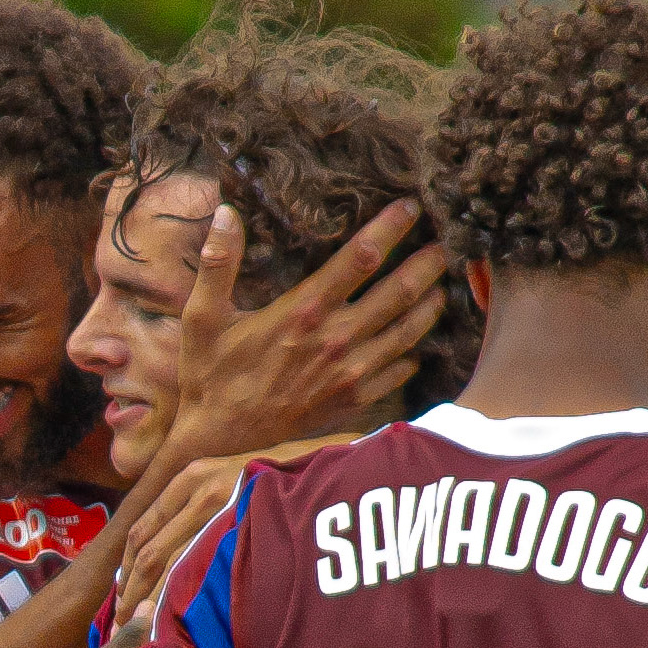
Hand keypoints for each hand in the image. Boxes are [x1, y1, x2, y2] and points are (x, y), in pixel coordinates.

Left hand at [116, 439, 358, 624]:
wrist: (327, 465)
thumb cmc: (279, 485)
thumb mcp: (232, 483)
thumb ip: (201, 512)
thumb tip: (169, 560)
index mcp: (189, 479)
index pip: (142, 531)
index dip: (127, 569)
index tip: (121, 598)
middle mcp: (198, 486)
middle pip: (148, 549)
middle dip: (131, 591)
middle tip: (122, 624)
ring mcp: (221, 501)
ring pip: (169, 560)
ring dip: (150, 597)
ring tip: (142, 628)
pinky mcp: (244, 517)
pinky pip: (202, 562)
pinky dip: (182, 592)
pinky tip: (176, 616)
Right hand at [167, 201, 446, 461]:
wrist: (220, 440)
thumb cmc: (210, 377)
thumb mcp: (202, 318)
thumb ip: (217, 264)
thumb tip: (226, 212)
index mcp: (303, 311)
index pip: (359, 259)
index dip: (389, 229)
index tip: (410, 207)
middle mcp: (335, 340)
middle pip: (398, 293)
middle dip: (426, 264)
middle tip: (446, 244)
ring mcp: (349, 372)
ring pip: (406, 331)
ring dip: (429, 305)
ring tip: (442, 285)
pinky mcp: (352, 399)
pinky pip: (397, 371)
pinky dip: (414, 353)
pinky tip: (418, 342)